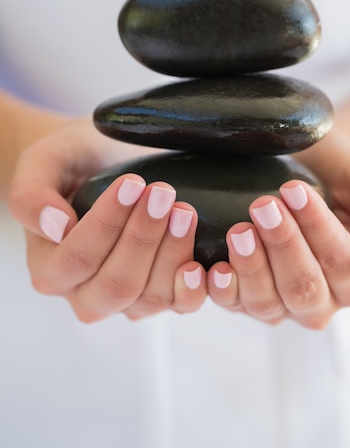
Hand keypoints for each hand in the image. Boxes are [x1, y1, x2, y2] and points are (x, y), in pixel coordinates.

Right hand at [8, 117, 205, 321]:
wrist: (102, 163)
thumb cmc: (72, 161)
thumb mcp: (42, 163)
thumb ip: (30, 195)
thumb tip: (55, 227)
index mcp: (50, 266)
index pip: (77, 258)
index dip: (107, 224)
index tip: (132, 183)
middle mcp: (83, 293)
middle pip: (116, 285)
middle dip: (143, 238)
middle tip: (163, 193)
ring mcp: (124, 300)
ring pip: (150, 298)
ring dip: (172, 254)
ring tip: (184, 210)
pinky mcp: (158, 293)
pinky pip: (178, 305)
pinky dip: (193, 287)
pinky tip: (201, 259)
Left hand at [207, 130, 349, 327]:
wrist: (309, 167)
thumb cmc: (341, 175)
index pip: (341, 262)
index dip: (316, 228)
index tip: (293, 190)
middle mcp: (322, 301)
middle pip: (303, 287)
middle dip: (282, 245)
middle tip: (263, 205)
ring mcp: (281, 303)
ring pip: (268, 302)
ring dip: (252, 266)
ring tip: (241, 229)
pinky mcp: (245, 298)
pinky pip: (233, 305)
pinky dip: (224, 290)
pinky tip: (217, 268)